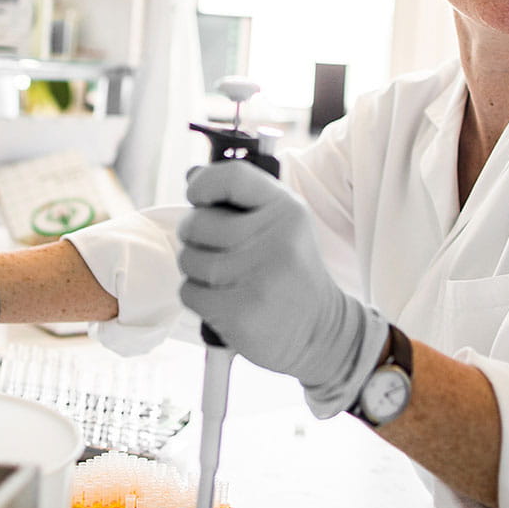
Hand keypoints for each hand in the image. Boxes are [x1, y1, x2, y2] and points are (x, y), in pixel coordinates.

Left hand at [176, 161, 387, 415]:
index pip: (231, 177)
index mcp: (286, 210)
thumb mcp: (282, 226)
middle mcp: (275, 239)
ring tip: (224, 278)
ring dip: (196, 270)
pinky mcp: (240, 312)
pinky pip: (188, 291)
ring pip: (188, 258)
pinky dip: (197, 296)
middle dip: (194, 236)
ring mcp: (258, 278)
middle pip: (197, 222)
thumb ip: (242, 201)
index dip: (203, 185)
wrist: (320, 330)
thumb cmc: (289, 271)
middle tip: (214, 248)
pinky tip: (223, 300)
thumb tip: (192, 178)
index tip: (198, 198)